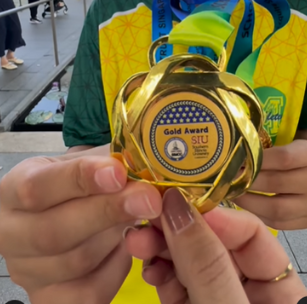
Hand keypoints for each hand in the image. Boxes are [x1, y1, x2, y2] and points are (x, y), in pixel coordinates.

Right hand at [0, 147, 161, 302]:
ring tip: (140, 218)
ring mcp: (27, 270)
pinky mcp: (48, 297)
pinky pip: (88, 293)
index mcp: (13, 190)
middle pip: (52, 232)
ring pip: (75, 262)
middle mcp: (10, 233)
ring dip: (117, 239)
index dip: (80, 179)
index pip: (38, 186)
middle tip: (150, 199)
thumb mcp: (89, 160)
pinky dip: (117, 269)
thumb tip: (147, 160)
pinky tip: (126, 247)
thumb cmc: (82, 182)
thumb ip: (112, 159)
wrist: (71, 210)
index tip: (118, 172)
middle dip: (107, 213)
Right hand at [125, 189, 306, 303]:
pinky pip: (180, 289)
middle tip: (147, 218)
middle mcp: (255, 294)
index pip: (255, 236)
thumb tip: (182, 210)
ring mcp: (224, 303)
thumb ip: (209, 267)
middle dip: (181, 232)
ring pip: (193, 267)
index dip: (217, 217)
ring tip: (138, 242)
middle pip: (218, 248)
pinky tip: (149, 270)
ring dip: (164, 252)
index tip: (181, 202)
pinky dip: (163, 278)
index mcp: (284, 291)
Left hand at [235, 139, 306, 229]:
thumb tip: (233, 160)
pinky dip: (260, 216)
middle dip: (249, 183)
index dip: (257, 162)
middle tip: (228, 182)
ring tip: (235, 196)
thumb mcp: (284, 145)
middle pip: (278, 184)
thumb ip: (264, 151)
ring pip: (278, 209)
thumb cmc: (292, 156)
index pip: (283, 157)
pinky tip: (248, 208)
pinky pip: (279, 224)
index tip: (236, 164)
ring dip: (250, 203)